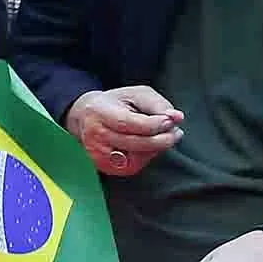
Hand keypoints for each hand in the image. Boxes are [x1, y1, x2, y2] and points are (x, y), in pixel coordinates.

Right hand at [68, 86, 182, 176]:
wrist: (85, 117)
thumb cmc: (115, 103)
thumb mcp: (135, 94)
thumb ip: (157, 104)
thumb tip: (177, 118)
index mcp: (100, 113)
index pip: (130, 123)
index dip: (155, 124)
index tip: (171, 120)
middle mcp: (95, 136)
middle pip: (136, 144)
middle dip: (163, 139)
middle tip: (176, 132)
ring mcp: (98, 154)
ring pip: (137, 158)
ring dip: (156, 149)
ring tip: (162, 136)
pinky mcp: (104, 167)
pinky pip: (133, 166)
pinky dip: (145, 157)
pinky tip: (146, 146)